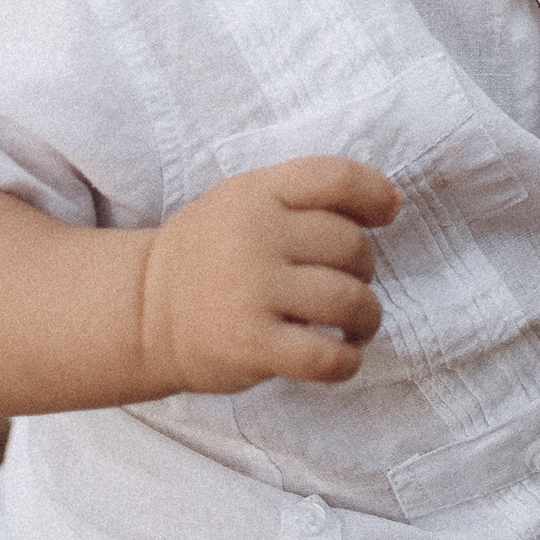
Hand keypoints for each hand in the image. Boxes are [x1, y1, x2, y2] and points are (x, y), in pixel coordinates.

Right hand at [133, 157, 400, 394]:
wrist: (144, 311)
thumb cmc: (214, 255)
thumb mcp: (248, 201)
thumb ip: (311, 195)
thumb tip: (395, 203)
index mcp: (258, 193)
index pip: (338, 178)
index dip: (376, 196)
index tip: (386, 216)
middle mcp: (254, 236)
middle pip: (352, 246)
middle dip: (363, 269)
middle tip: (343, 284)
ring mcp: (251, 291)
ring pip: (349, 301)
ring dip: (365, 318)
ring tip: (353, 326)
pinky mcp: (251, 345)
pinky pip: (327, 357)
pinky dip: (347, 361)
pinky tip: (339, 356)